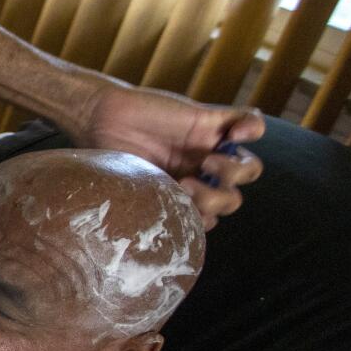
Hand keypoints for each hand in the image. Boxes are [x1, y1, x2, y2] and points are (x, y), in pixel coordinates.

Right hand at [70, 79, 265, 228]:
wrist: (99, 116)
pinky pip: (251, 123)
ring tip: (207, 163)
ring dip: (233, 172)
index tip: (178, 208)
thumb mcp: (129, 191)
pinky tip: (234, 135)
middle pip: (233, 198)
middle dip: (215, 199)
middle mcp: (200, 175)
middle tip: (186, 185)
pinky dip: (251, 129)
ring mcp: (209, 148)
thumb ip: (153, 209)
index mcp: (182, 195)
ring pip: (250, 169)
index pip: (211, 217)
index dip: (203, 219)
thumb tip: (169, 235)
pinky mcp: (211, 120)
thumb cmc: (108, 156)